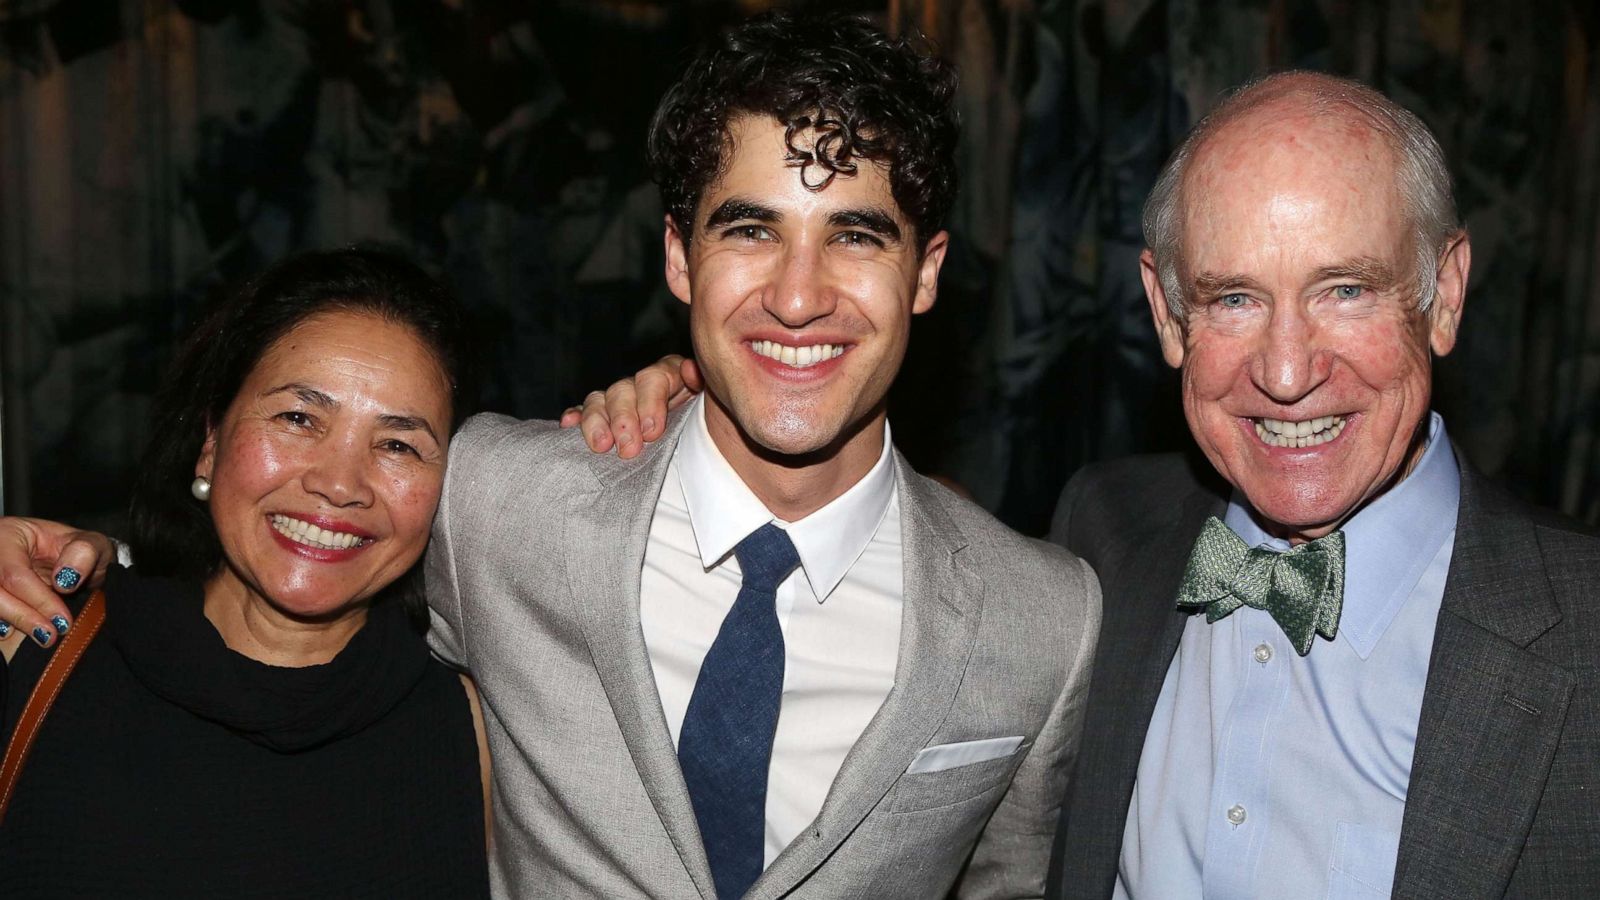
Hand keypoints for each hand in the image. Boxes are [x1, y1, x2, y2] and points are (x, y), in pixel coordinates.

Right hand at [0, 517, 115, 647]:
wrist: (72, 565)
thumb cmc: (78, 551)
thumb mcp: (93, 544)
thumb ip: (84, 553)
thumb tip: (66, 578)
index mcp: (9, 534)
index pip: (14, 573)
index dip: (38, 600)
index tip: (62, 621)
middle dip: (22, 617)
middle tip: (50, 636)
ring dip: (14, 623)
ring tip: (43, 637)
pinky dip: (3, 626)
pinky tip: (16, 635)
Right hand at [559, 355, 702, 458]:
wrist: (709, 466)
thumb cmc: (716, 438)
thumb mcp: (716, 410)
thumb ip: (703, 387)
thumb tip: (690, 370)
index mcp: (674, 378)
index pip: (656, 377)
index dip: (651, 401)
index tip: (652, 431)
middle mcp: (645, 387)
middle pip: (624, 390)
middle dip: (624, 419)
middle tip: (628, 448)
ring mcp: (623, 404)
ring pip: (601, 401)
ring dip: (598, 422)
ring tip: (601, 446)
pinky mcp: (605, 422)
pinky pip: (585, 413)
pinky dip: (577, 418)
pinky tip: (569, 424)